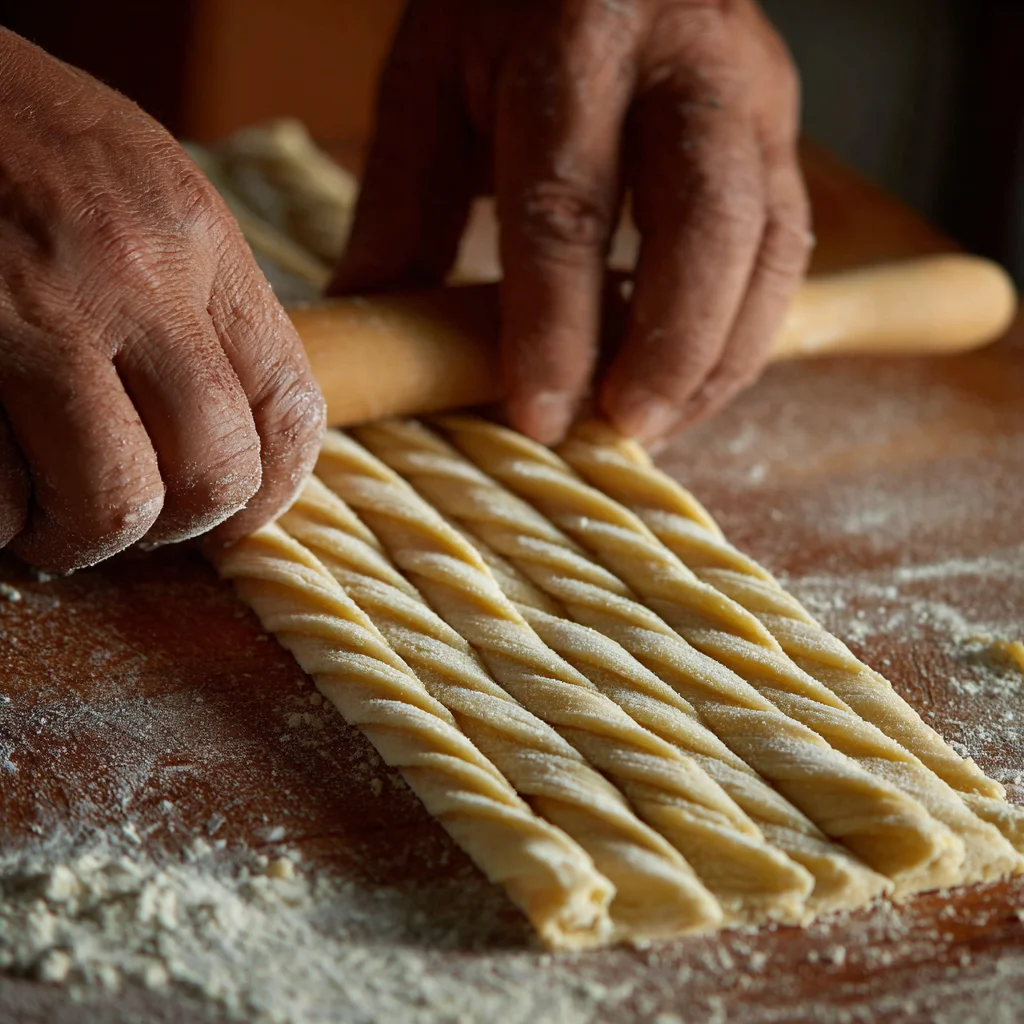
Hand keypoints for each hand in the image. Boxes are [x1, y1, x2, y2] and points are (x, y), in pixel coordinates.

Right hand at [0, 31, 324, 570]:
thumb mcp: (137, 180)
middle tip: (133, 521)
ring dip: (84, 538)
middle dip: (179, 526)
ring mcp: (35, 315)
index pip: (289, 403)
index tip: (237, 518)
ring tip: (53, 525)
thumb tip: (229, 416)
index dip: (273, 490)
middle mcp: (131, 276)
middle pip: (213, 469)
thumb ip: (194, 291)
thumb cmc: (11, 129)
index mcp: (193, 236)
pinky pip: (1, 491)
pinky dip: (2, 515)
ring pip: (113, 498)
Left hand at [331, 0, 810, 447]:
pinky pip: (785, 248)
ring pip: (767, 245)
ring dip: (717, 355)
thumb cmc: (505, 5)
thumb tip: (371, 323)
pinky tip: (691, 380)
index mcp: (578, 36)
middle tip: (623, 430)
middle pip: (705, 223)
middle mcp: (688, 59)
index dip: (554, 323)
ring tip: (655, 423)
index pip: (567, 203)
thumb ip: (403, 202)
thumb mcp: (433, 78)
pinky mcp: (780, 133)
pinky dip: (742, 331)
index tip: (538, 414)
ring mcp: (754, 94)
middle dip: (669, 346)